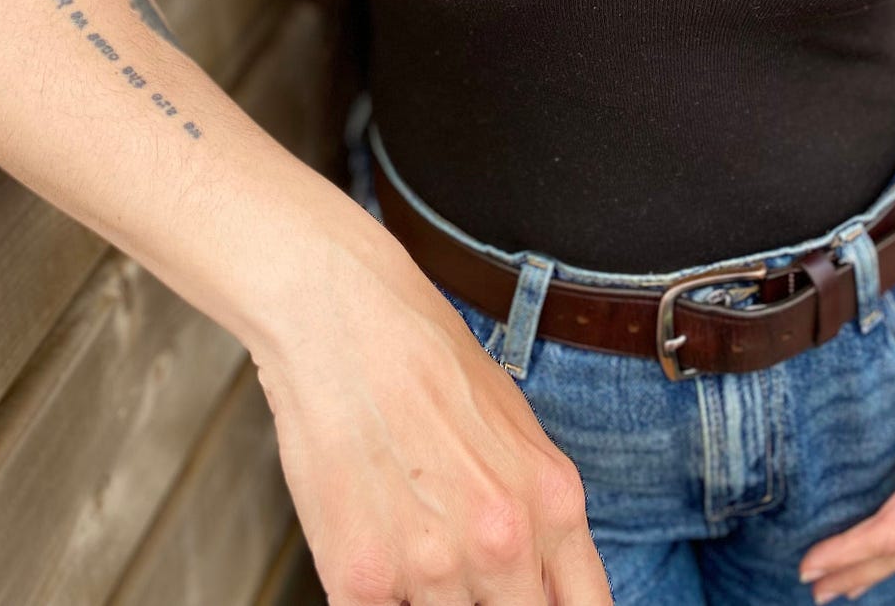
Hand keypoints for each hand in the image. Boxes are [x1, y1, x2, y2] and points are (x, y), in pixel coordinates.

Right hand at [250, 212, 613, 605]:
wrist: (342, 317)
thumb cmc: (425, 356)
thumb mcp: (516, 427)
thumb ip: (540, 515)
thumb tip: (544, 581)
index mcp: (552, 502)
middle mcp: (502, 543)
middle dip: (489, 605)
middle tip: (457, 566)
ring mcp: (432, 567)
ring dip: (425, 596)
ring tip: (406, 535)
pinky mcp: (361, 580)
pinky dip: (375, 596)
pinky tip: (371, 542)